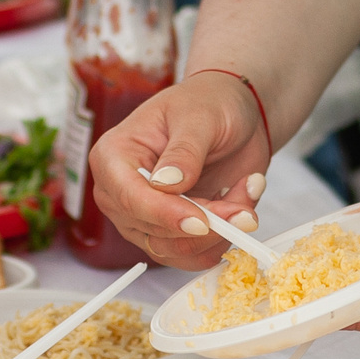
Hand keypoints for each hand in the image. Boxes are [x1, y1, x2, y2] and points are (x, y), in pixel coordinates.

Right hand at [88, 71, 270, 267]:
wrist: (234, 114)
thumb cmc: (209, 103)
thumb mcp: (199, 117)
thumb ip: (184, 151)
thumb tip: (166, 184)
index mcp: (113, 157)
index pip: (129, 198)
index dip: (166, 215)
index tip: (202, 221)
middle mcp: (121, 193)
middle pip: (152, 231)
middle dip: (205, 224)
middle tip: (243, 204)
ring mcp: (144, 218)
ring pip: (175, 250)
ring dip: (220, 232)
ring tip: (245, 195)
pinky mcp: (170, 234)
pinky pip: (193, 256)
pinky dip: (224, 239)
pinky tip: (241, 206)